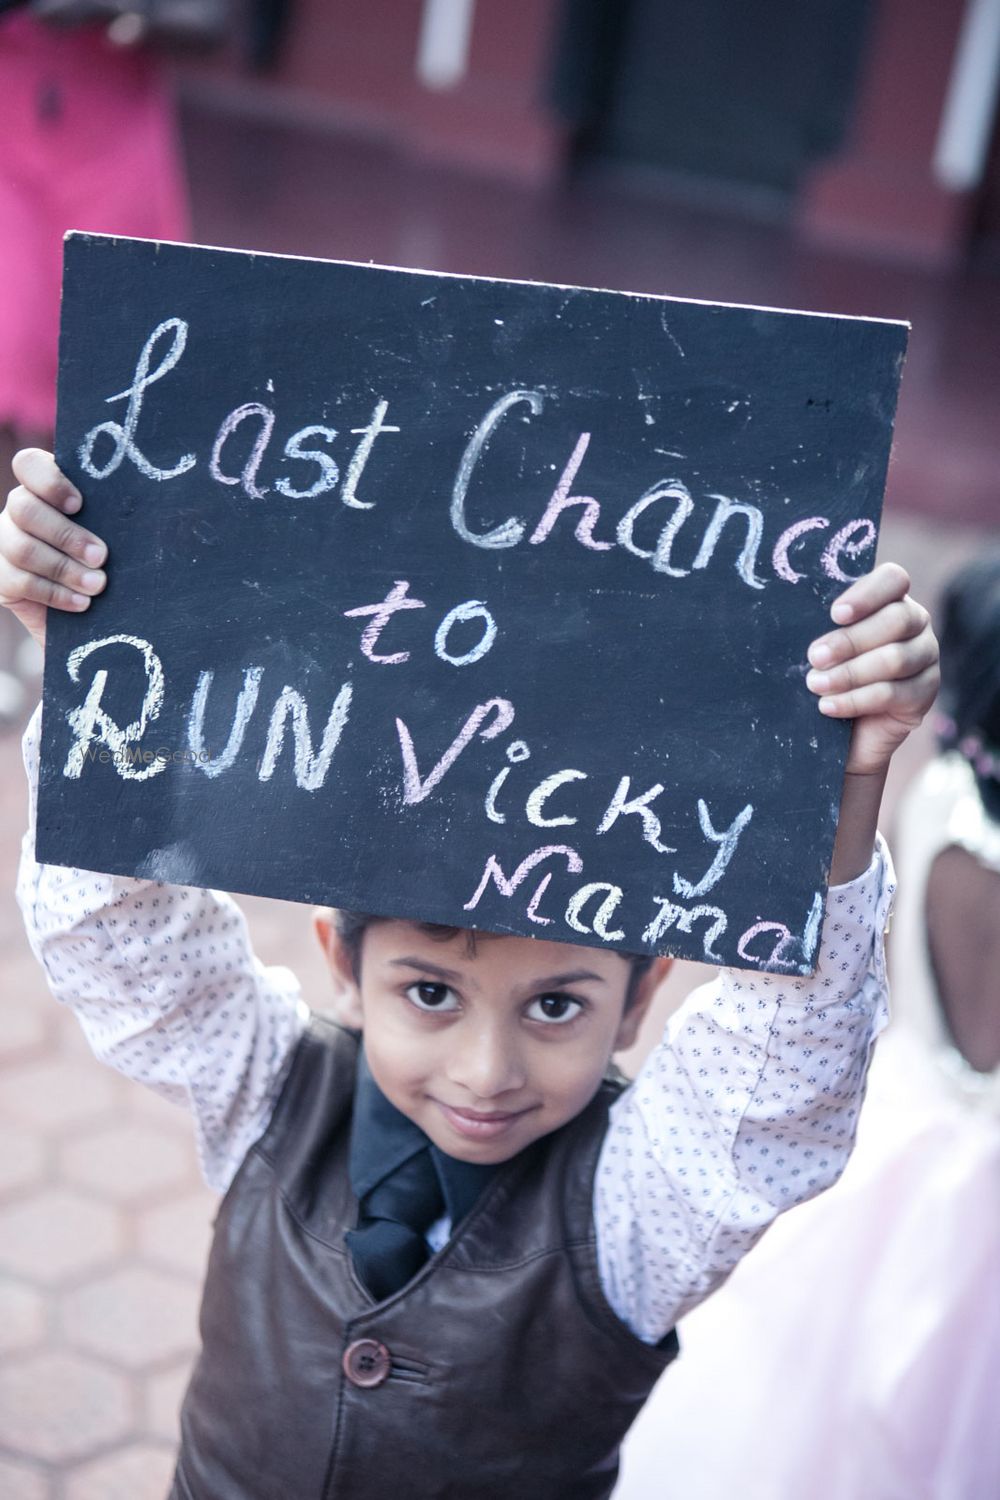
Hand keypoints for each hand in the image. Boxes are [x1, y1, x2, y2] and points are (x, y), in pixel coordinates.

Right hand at [0, 449, 106, 650]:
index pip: (29, 465)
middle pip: (23, 507)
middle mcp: (20, 510)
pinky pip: (18, 581)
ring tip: (98, 585)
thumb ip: (117, 518)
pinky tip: (82, 604)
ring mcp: (5, 542)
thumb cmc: (116, 564)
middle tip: (101, 556)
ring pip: (21, 547)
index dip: (50, 482)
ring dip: (64, 568)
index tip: (80, 505)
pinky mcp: (2, 578)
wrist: (101, 615)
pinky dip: (54, 594)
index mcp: (45, 488)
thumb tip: (153, 513)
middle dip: (66, 534)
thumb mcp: (118, 536)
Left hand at [806, 562, 939, 777]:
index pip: (893, 579)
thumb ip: (819, 628)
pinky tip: (828, 706)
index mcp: (890, 600)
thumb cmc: (825, 676)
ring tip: (815, 685)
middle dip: (850, 640)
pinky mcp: (924, 694)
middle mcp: (915, 624)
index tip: (835, 614)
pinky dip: (856, 700)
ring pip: (895, 659)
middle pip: (897, 620)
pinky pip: (893, 694)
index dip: (867, 594)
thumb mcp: (820, 648)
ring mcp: (925, 658)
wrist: (840, 732)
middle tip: (814, 657)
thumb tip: (793, 617)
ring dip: (849, 673)